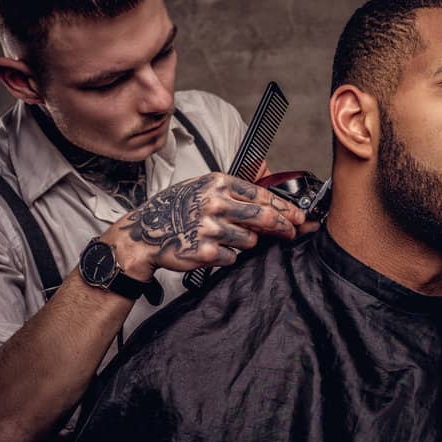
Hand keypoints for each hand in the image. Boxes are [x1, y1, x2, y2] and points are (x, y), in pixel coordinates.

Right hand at [111, 173, 305, 277]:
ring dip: (245, 243)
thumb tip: (269, 195)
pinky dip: (228, 257)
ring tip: (225, 239)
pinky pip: (233, 257)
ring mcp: (211, 228)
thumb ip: (233, 191)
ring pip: (250, 240)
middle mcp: (216, 203)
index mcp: (217, 183)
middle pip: (264, 217)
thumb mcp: (202, 187)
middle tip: (290, 232)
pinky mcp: (206, 252)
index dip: (284, 207)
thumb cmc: (174, 210)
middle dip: (283, 227)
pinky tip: (212, 250)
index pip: (262, 194)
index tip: (297, 216)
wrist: (144, 233)